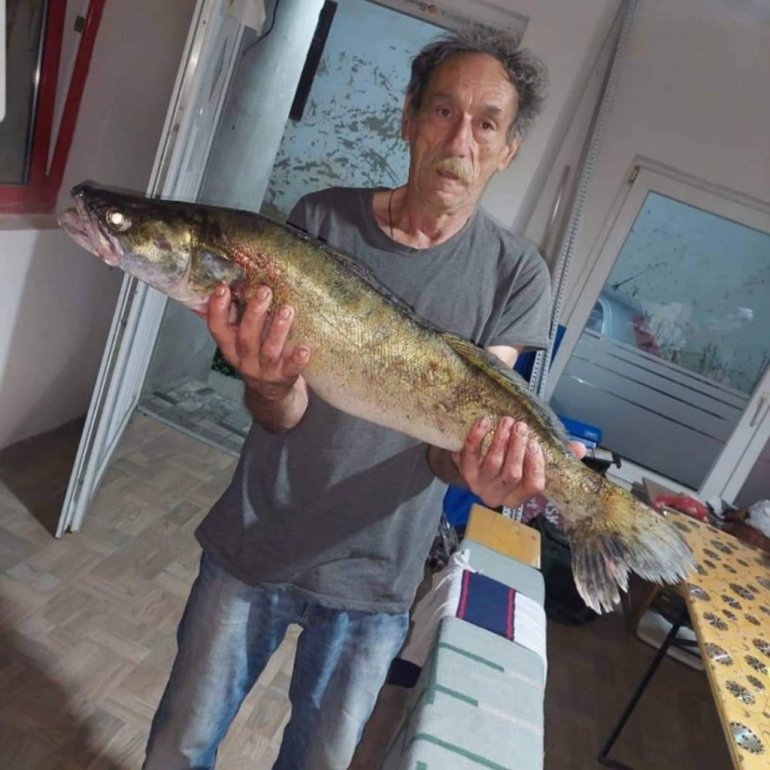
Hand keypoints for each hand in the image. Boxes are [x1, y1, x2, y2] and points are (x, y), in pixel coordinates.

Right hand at [207, 284, 309, 399]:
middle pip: (246, 337)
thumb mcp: (241, 339)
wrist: (269, 393)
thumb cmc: (256, 356)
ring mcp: (264, 371)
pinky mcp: (283, 378)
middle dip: (254, 313)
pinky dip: (297, 360)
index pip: (217, 328)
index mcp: (230, 347)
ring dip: (277, 329)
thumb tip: (238, 280)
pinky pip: (290, 370)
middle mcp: (244, 360)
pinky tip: (305, 348)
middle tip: (265, 290)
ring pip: (269, 351)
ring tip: (287, 310)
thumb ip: (239, 317)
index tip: (223, 287)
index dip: (217, 309)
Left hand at [452, 417, 585, 508]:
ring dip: (501, 439)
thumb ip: (554, 455)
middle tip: (522, 427)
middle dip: (518, 447)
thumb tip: (579, 449)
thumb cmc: (505, 461)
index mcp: (517, 496)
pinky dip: (477, 436)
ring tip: (507, 421)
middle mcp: (497, 494)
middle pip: (512, 474)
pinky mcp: (463, 470)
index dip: (536, 465)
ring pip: (492, 464)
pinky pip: (469, 454)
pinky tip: (484, 422)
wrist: (470, 462)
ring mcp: (478, 484)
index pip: (533, 486)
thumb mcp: (529, 461)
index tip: (537, 443)